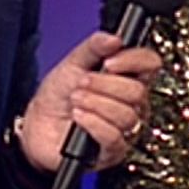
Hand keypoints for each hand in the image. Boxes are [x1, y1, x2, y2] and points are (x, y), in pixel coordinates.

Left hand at [17, 32, 159, 174]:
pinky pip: (114, 137)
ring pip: (127, 115)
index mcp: (127, 78)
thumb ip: (93, 48)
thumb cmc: (58, 96)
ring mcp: (125, 128)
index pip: (150, 64)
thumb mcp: (72, 64)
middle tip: (82, 82)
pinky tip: (78, 117)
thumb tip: (114, 38)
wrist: (37, 125)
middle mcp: (132, 103)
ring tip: (76, 100)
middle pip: (138, 92)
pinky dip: (93, 123)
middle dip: (105, 85)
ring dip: (95, 104)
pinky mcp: (113, 150)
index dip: (134, 61)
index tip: (110, 62)